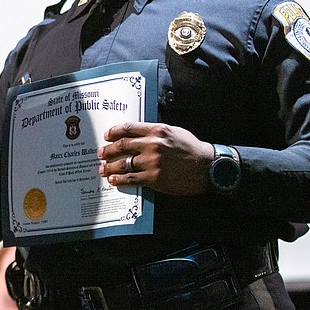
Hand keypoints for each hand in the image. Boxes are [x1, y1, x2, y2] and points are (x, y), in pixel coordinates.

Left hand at [97, 122, 213, 195]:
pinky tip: (113, 180)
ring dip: (110, 166)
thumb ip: (155, 132)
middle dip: (108, 150)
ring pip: (123, 163)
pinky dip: (119, 180)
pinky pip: (131, 179)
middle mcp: (152, 144)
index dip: (114, 132)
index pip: (129, 129)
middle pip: (122, 146)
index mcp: (157, 130)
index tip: (107, 136)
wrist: (208, 167)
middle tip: (100, 153)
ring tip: (103, 169)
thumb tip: (137, 135)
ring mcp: (152, 162)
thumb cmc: (192, 149)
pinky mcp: (154, 178)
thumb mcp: (174, 132)